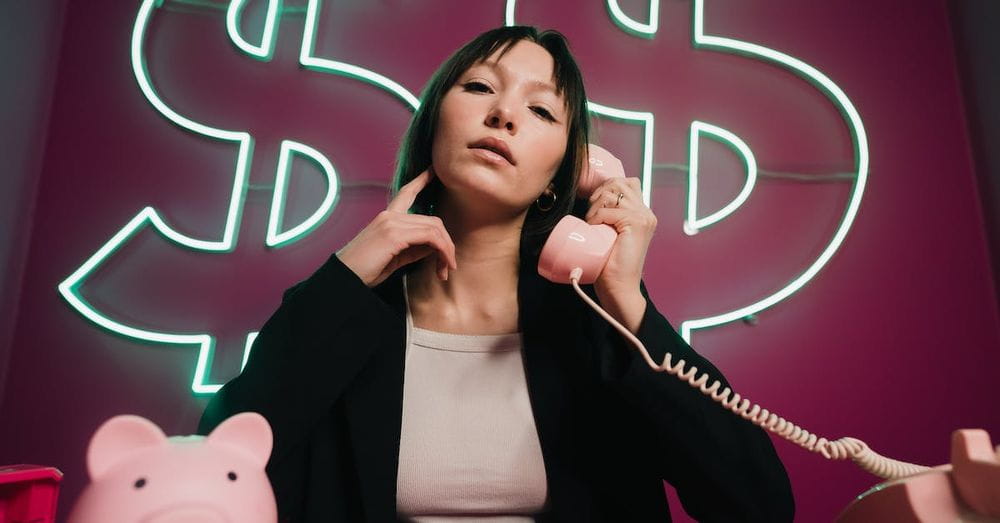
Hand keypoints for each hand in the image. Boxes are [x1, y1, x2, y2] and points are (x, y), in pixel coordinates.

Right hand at [336, 169, 457, 286]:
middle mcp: (389, 215)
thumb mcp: (395, 257)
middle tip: (449, 266)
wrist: (345, 278)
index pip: (406, 192)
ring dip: (446, 250)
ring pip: (434, 228)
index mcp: (386, 218)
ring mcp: (391, 223)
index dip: (421, 180)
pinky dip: (442, 251)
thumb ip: (414, 248)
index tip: (433, 170)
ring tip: (447, 269)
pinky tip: (442, 265)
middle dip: (446, 244)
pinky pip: (430, 237)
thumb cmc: (366, 270)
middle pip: (432, 220)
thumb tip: (436, 247)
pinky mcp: (394, 234)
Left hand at [584, 177, 656, 331]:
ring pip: (612, 193)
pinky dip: (596, 217)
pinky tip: (594, 229)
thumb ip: (609, 216)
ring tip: (592, 224)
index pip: (625, 182)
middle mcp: (646, 213)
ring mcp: (644, 217)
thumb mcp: (610, 234)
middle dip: (599, 193)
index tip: (593, 205)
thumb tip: (589, 198)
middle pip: (619, 182)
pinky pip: (608, 210)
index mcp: (642, 213)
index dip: (606, 188)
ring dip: (596, 206)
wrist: (619, 288)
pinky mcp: (637, 224)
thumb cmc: (609, 264)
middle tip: (591, 215)